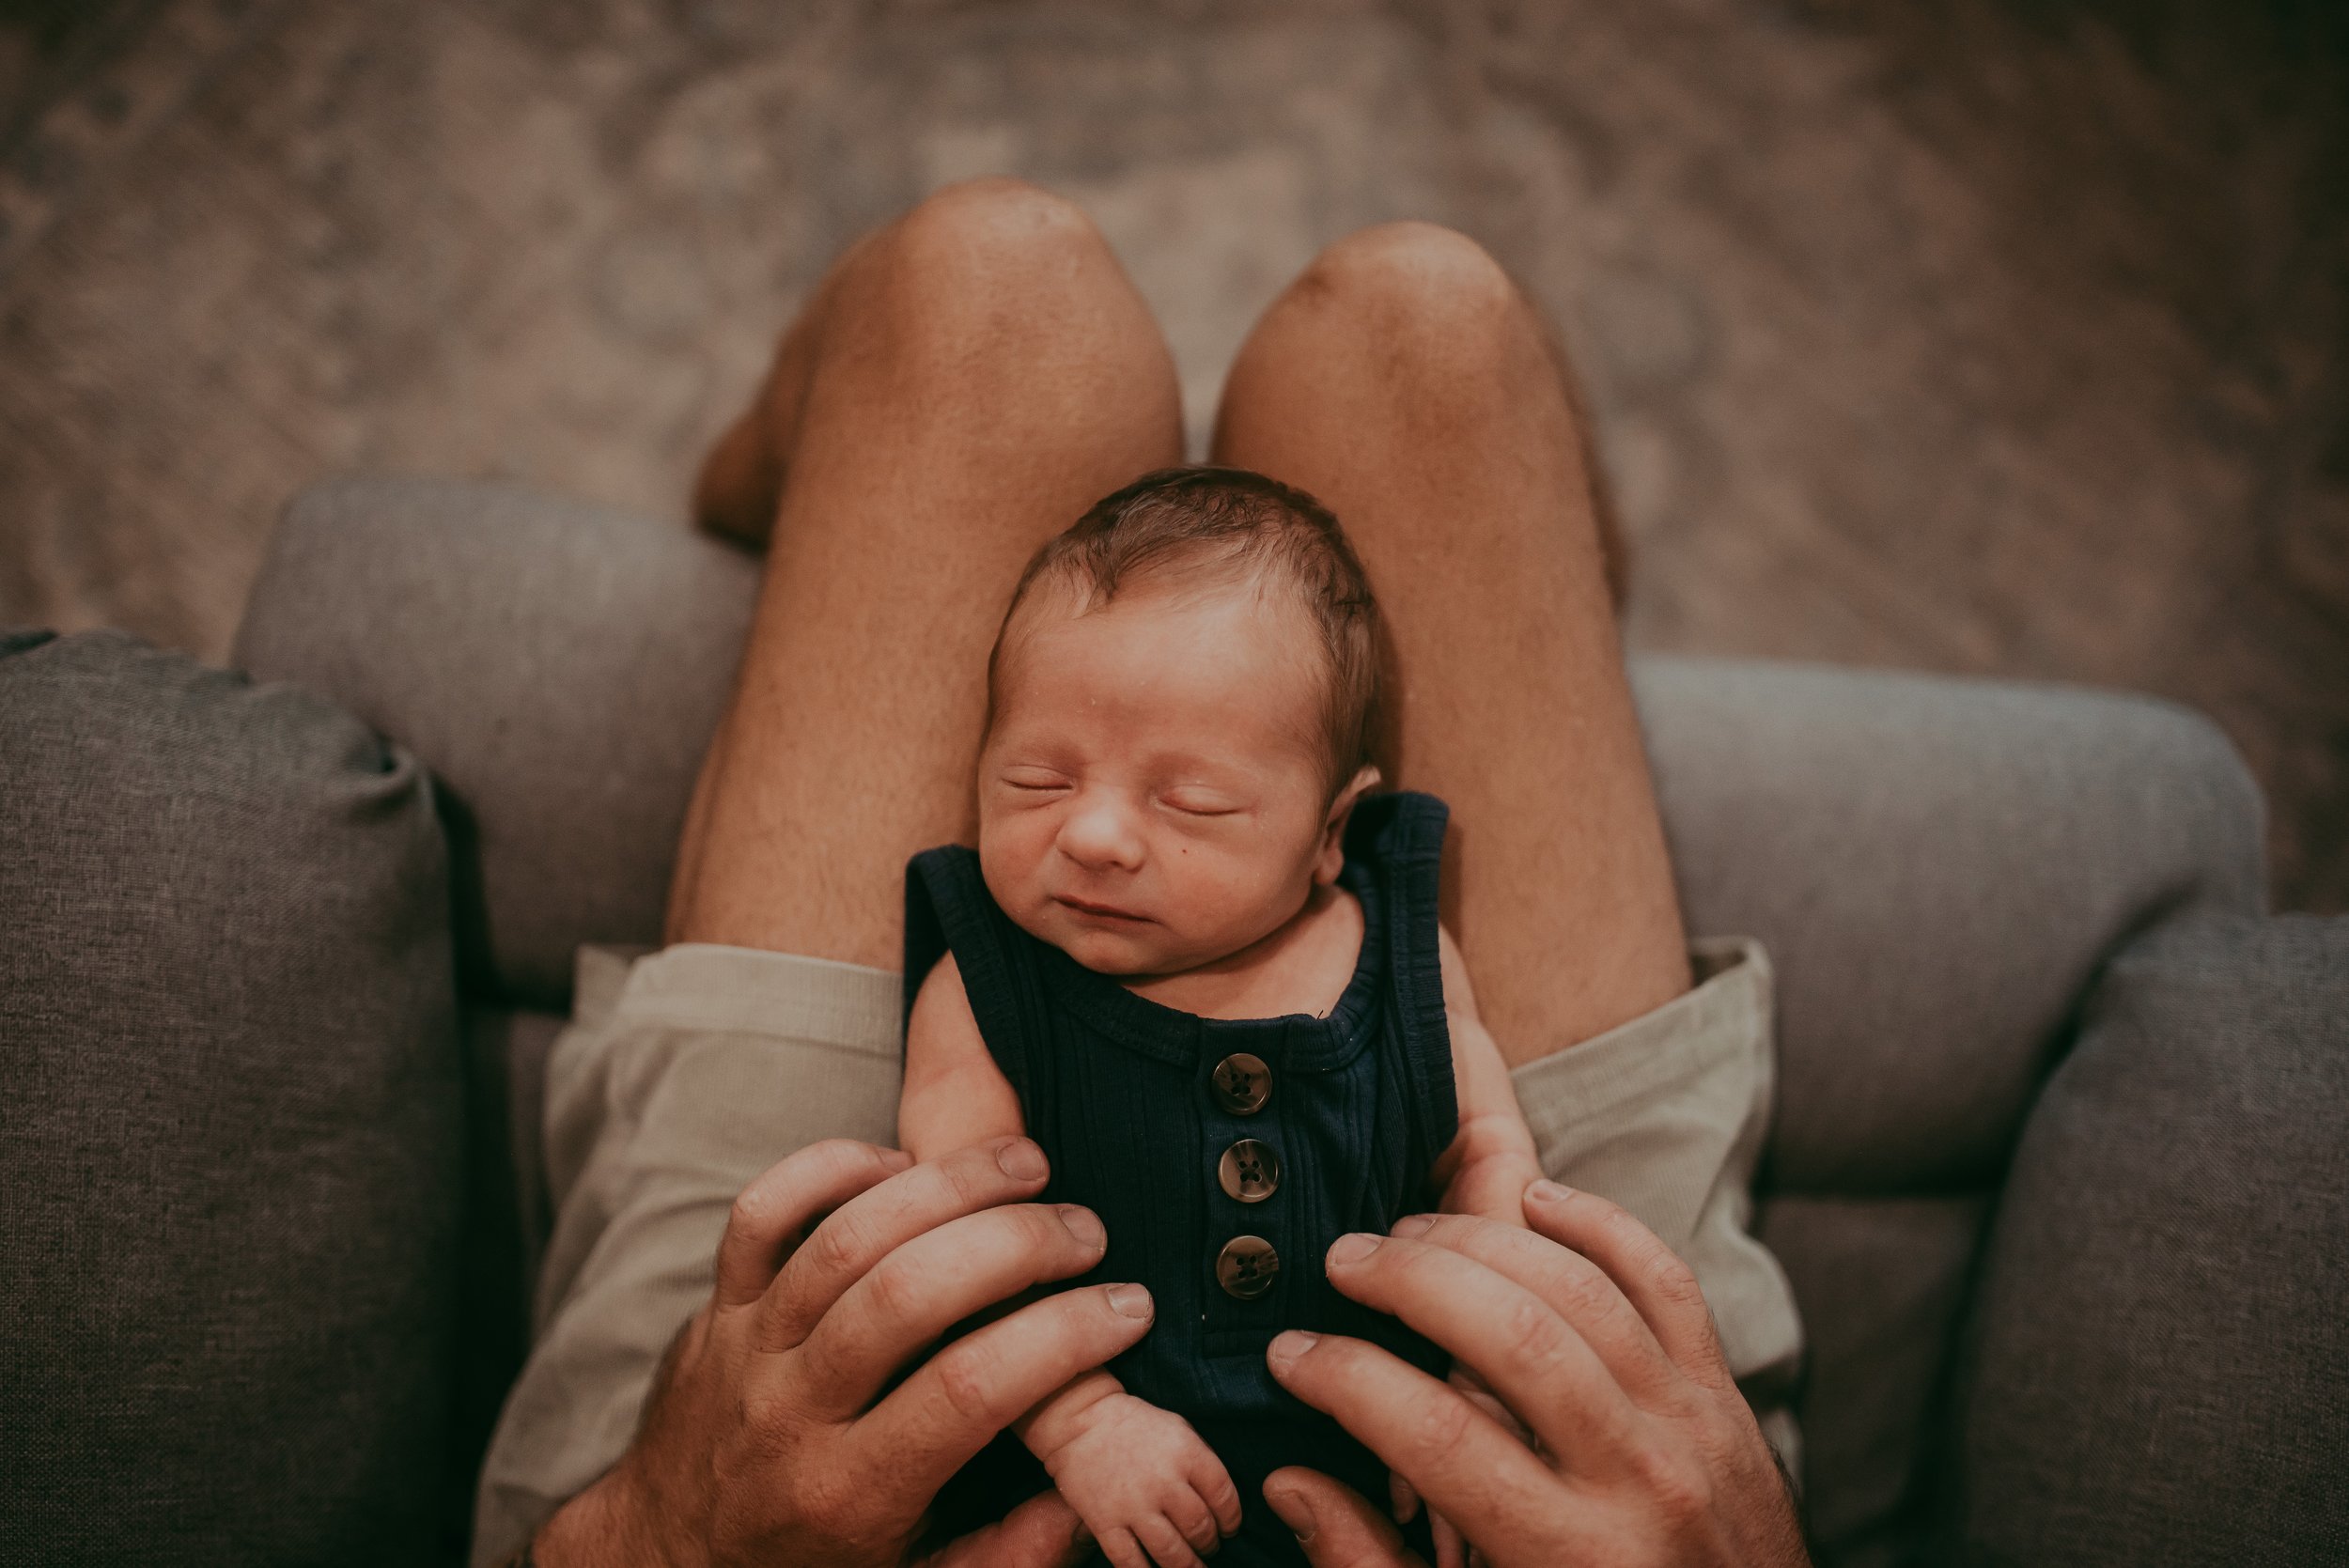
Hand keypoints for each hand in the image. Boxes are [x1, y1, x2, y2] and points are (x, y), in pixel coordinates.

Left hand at [528, 1136, 1157, 1567]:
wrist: (660, 1561)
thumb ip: (1003, 1558)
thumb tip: (1086, 1501)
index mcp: (849, 1493)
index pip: (967, 1391)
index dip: (1061, 1339)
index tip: (1128, 1310)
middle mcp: (791, 1413)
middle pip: (905, 1296)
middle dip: (1014, 1245)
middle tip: (1088, 1230)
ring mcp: (746, 1350)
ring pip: (842, 1241)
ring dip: (944, 1187)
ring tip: (1027, 1165)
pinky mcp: (716, 1305)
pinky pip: (761, 1214)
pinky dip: (831, 1169)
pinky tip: (903, 1162)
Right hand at [1037, 1392, 1241, 1567]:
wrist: (1080, 1421)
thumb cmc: (1135, 1424)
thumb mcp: (1179, 1428)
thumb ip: (1201, 1461)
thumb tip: (1221, 1500)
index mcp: (1186, 1453)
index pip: (1224, 1497)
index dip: (1232, 1520)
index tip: (1229, 1529)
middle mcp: (1163, 1482)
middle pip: (1200, 1529)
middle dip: (1210, 1544)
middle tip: (1208, 1547)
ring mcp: (1133, 1506)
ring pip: (1172, 1554)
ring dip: (1187, 1566)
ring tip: (1191, 1566)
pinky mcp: (1105, 1523)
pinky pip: (1131, 1563)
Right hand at [1259, 1181, 1807, 1567]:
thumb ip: (1371, 1567)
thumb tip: (1292, 1482)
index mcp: (1570, 1558)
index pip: (1437, 1436)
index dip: (1347, 1380)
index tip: (1290, 1355)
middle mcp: (1641, 1481)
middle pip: (1515, 1336)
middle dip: (1412, 1280)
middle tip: (1341, 1260)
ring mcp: (1694, 1427)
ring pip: (1584, 1290)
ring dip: (1486, 1240)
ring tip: (1409, 1232)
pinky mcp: (1725, 1399)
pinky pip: (1667, 1282)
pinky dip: (1602, 1226)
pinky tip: (1534, 1200)